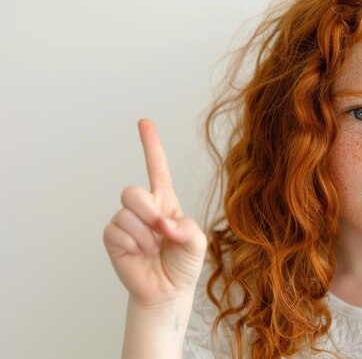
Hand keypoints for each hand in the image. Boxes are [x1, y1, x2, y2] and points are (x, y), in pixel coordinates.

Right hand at [103, 118, 207, 307]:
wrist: (169, 290)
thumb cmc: (184, 263)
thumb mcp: (197, 242)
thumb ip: (187, 228)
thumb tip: (164, 224)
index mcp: (165, 201)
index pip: (156, 167)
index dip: (150, 145)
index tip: (144, 122)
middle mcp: (144, 208)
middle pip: (132, 191)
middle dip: (147, 210)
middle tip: (161, 230)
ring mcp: (126, 222)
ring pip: (125, 212)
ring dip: (144, 233)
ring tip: (154, 248)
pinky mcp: (114, 238)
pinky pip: (116, 231)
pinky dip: (133, 243)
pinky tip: (141, 253)